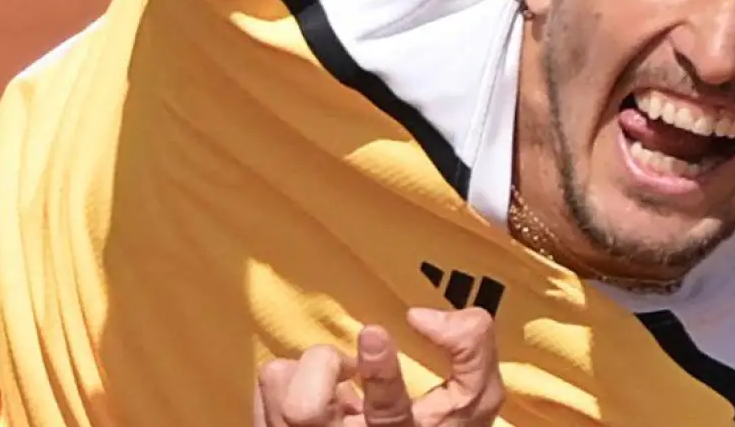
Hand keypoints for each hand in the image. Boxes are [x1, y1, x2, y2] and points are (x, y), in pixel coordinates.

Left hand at [255, 308, 505, 426]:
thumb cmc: (436, 424)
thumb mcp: (472, 399)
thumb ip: (470, 350)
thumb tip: (421, 318)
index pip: (386, 411)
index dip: (379, 371)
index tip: (376, 334)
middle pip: (303, 409)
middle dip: (324, 365)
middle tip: (347, 366)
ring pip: (276, 387)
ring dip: (302, 370)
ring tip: (332, 383)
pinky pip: (262, 393)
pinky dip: (286, 382)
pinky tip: (317, 396)